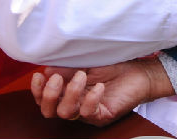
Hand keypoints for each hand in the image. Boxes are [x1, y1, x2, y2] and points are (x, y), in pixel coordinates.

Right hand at [30, 58, 173, 125]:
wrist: (140, 72)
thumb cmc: (113, 66)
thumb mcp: (86, 62)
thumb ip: (67, 66)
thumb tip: (47, 69)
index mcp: (67, 92)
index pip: (44, 99)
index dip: (36, 91)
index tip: (38, 75)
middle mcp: (74, 105)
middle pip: (49, 111)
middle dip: (49, 95)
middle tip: (57, 78)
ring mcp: (87, 112)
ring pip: (66, 113)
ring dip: (70, 93)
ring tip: (82, 76)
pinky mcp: (102, 115)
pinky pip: (88, 113)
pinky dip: (90, 99)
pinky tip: (99, 87)